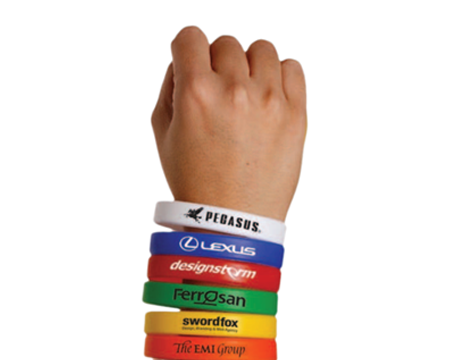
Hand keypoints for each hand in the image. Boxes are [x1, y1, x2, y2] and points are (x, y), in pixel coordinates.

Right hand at [151, 26, 306, 221]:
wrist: (233, 221)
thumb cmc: (196, 183)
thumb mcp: (164, 136)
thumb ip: (170, 88)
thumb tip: (185, 62)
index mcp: (196, 94)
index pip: (190, 37)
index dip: (187, 50)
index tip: (193, 64)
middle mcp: (234, 91)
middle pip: (226, 44)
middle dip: (217, 65)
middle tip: (219, 96)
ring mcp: (270, 101)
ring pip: (261, 50)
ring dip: (249, 67)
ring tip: (245, 98)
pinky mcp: (296, 115)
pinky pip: (292, 68)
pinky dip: (279, 76)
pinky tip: (267, 100)